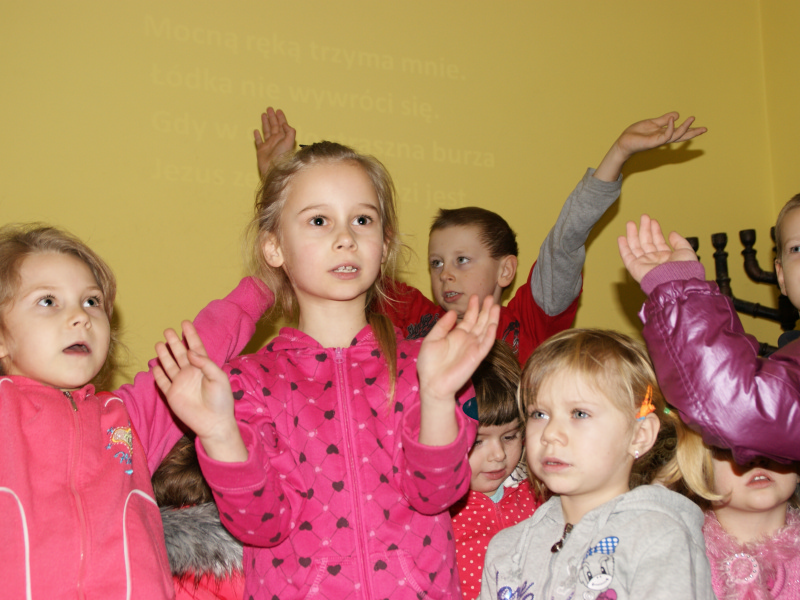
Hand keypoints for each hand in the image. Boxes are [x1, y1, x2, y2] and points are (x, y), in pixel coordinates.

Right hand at [154, 321, 246, 460]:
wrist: (214, 422)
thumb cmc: (221, 400)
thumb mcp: (219, 378)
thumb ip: (205, 363)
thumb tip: (190, 352)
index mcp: (204, 367)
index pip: (196, 347)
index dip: (190, 335)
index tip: (185, 323)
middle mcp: (191, 373)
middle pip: (180, 353)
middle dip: (174, 342)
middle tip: (168, 330)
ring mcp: (180, 383)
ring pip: (170, 365)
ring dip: (164, 355)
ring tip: (159, 343)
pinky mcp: (172, 395)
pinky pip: (163, 382)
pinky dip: (158, 374)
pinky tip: (155, 365)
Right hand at [254, 107, 295, 176]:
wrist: (274, 169)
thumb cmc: (282, 156)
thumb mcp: (289, 141)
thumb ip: (289, 131)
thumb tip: (284, 124)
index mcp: (283, 138)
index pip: (282, 125)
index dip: (280, 117)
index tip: (278, 110)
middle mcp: (276, 140)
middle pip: (274, 126)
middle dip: (272, 117)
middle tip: (269, 108)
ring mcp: (268, 145)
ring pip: (266, 131)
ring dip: (265, 123)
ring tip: (263, 115)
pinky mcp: (261, 150)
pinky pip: (259, 142)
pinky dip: (257, 136)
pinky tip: (256, 131)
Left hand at [417, 295, 498, 444]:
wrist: (432, 384)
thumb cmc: (429, 364)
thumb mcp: (432, 339)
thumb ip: (442, 326)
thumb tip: (452, 312)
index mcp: (457, 336)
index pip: (468, 319)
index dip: (473, 308)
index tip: (476, 296)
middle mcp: (467, 340)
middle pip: (480, 322)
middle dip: (485, 309)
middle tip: (489, 296)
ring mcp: (473, 348)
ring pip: (486, 330)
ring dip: (491, 318)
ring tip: (495, 305)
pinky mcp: (477, 357)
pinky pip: (486, 344)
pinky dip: (490, 334)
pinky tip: (493, 324)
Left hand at [594, 112, 706, 181]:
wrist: (624, 141)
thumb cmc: (636, 134)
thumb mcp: (652, 123)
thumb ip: (663, 119)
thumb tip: (677, 115)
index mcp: (663, 134)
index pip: (680, 132)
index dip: (690, 130)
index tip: (702, 128)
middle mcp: (663, 138)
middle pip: (682, 136)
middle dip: (693, 133)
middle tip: (705, 129)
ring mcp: (659, 141)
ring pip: (676, 135)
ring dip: (684, 128)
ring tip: (691, 119)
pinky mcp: (654, 142)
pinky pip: (665, 135)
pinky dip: (670, 127)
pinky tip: (672, 120)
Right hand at [618, 214, 697, 282]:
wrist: (675, 281)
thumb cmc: (683, 269)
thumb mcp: (686, 251)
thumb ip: (679, 241)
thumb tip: (672, 233)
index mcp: (666, 258)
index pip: (658, 241)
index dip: (655, 230)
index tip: (653, 221)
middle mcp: (654, 261)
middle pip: (646, 242)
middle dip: (644, 229)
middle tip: (643, 217)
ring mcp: (644, 264)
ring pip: (635, 247)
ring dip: (632, 234)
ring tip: (630, 223)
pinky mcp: (635, 268)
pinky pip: (627, 256)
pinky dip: (623, 247)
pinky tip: (621, 237)